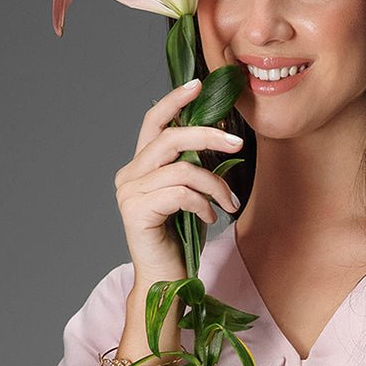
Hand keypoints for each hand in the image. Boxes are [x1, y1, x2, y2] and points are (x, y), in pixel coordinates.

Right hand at [115, 78, 242, 285]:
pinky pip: (180, 193)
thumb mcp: (190, 194)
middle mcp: (129, 175)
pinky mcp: (136, 212)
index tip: (198, 85)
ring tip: (228, 203)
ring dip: (214, 185)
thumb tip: (220, 137)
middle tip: (237, 145)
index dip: (174, 100)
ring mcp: (129, 193)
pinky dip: (203, 203)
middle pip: (170, 138)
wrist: (166, 280)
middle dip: (208, 136)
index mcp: (139, 166)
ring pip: (182, 169)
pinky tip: (210, 218)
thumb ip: (194, 166)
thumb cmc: (180, 238)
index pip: (153, 122)